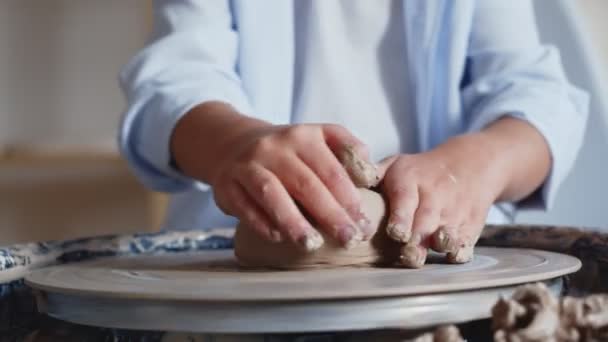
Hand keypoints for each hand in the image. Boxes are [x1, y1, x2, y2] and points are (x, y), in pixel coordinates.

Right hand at [209, 122, 375, 250]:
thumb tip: (371, 173)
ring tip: (311, 244)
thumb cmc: (286, 150)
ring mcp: (249, 165)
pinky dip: (261, 223)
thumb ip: (346, 148)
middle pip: (306, 184)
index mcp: (303, 136)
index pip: (331, 170)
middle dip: (330, 214)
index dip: (350, 198)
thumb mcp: (317, 137)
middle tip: (349, 240)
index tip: (365, 224)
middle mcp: (275, 148)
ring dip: (293, 220)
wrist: (233, 143)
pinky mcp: (227, 184)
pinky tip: (278, 238)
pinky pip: (245, 206)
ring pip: (271, 193)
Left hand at [378, 134, 504, 266]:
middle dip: (415, 242)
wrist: (471, 164)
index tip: (395, 233)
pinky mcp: (470, 227)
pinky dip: (459, 253)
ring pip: (447, 236)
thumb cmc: (421, 171)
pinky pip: (466, 244)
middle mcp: (434, 197)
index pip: (406, 200)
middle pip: (425, 224)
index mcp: (410, 181)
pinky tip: (449, 256)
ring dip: (436, 248)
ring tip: (422, 259)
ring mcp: (454, 214)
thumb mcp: (396, 163)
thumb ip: (371, 173)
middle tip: (406, 255)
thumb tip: (343, 179)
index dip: (401, 218)